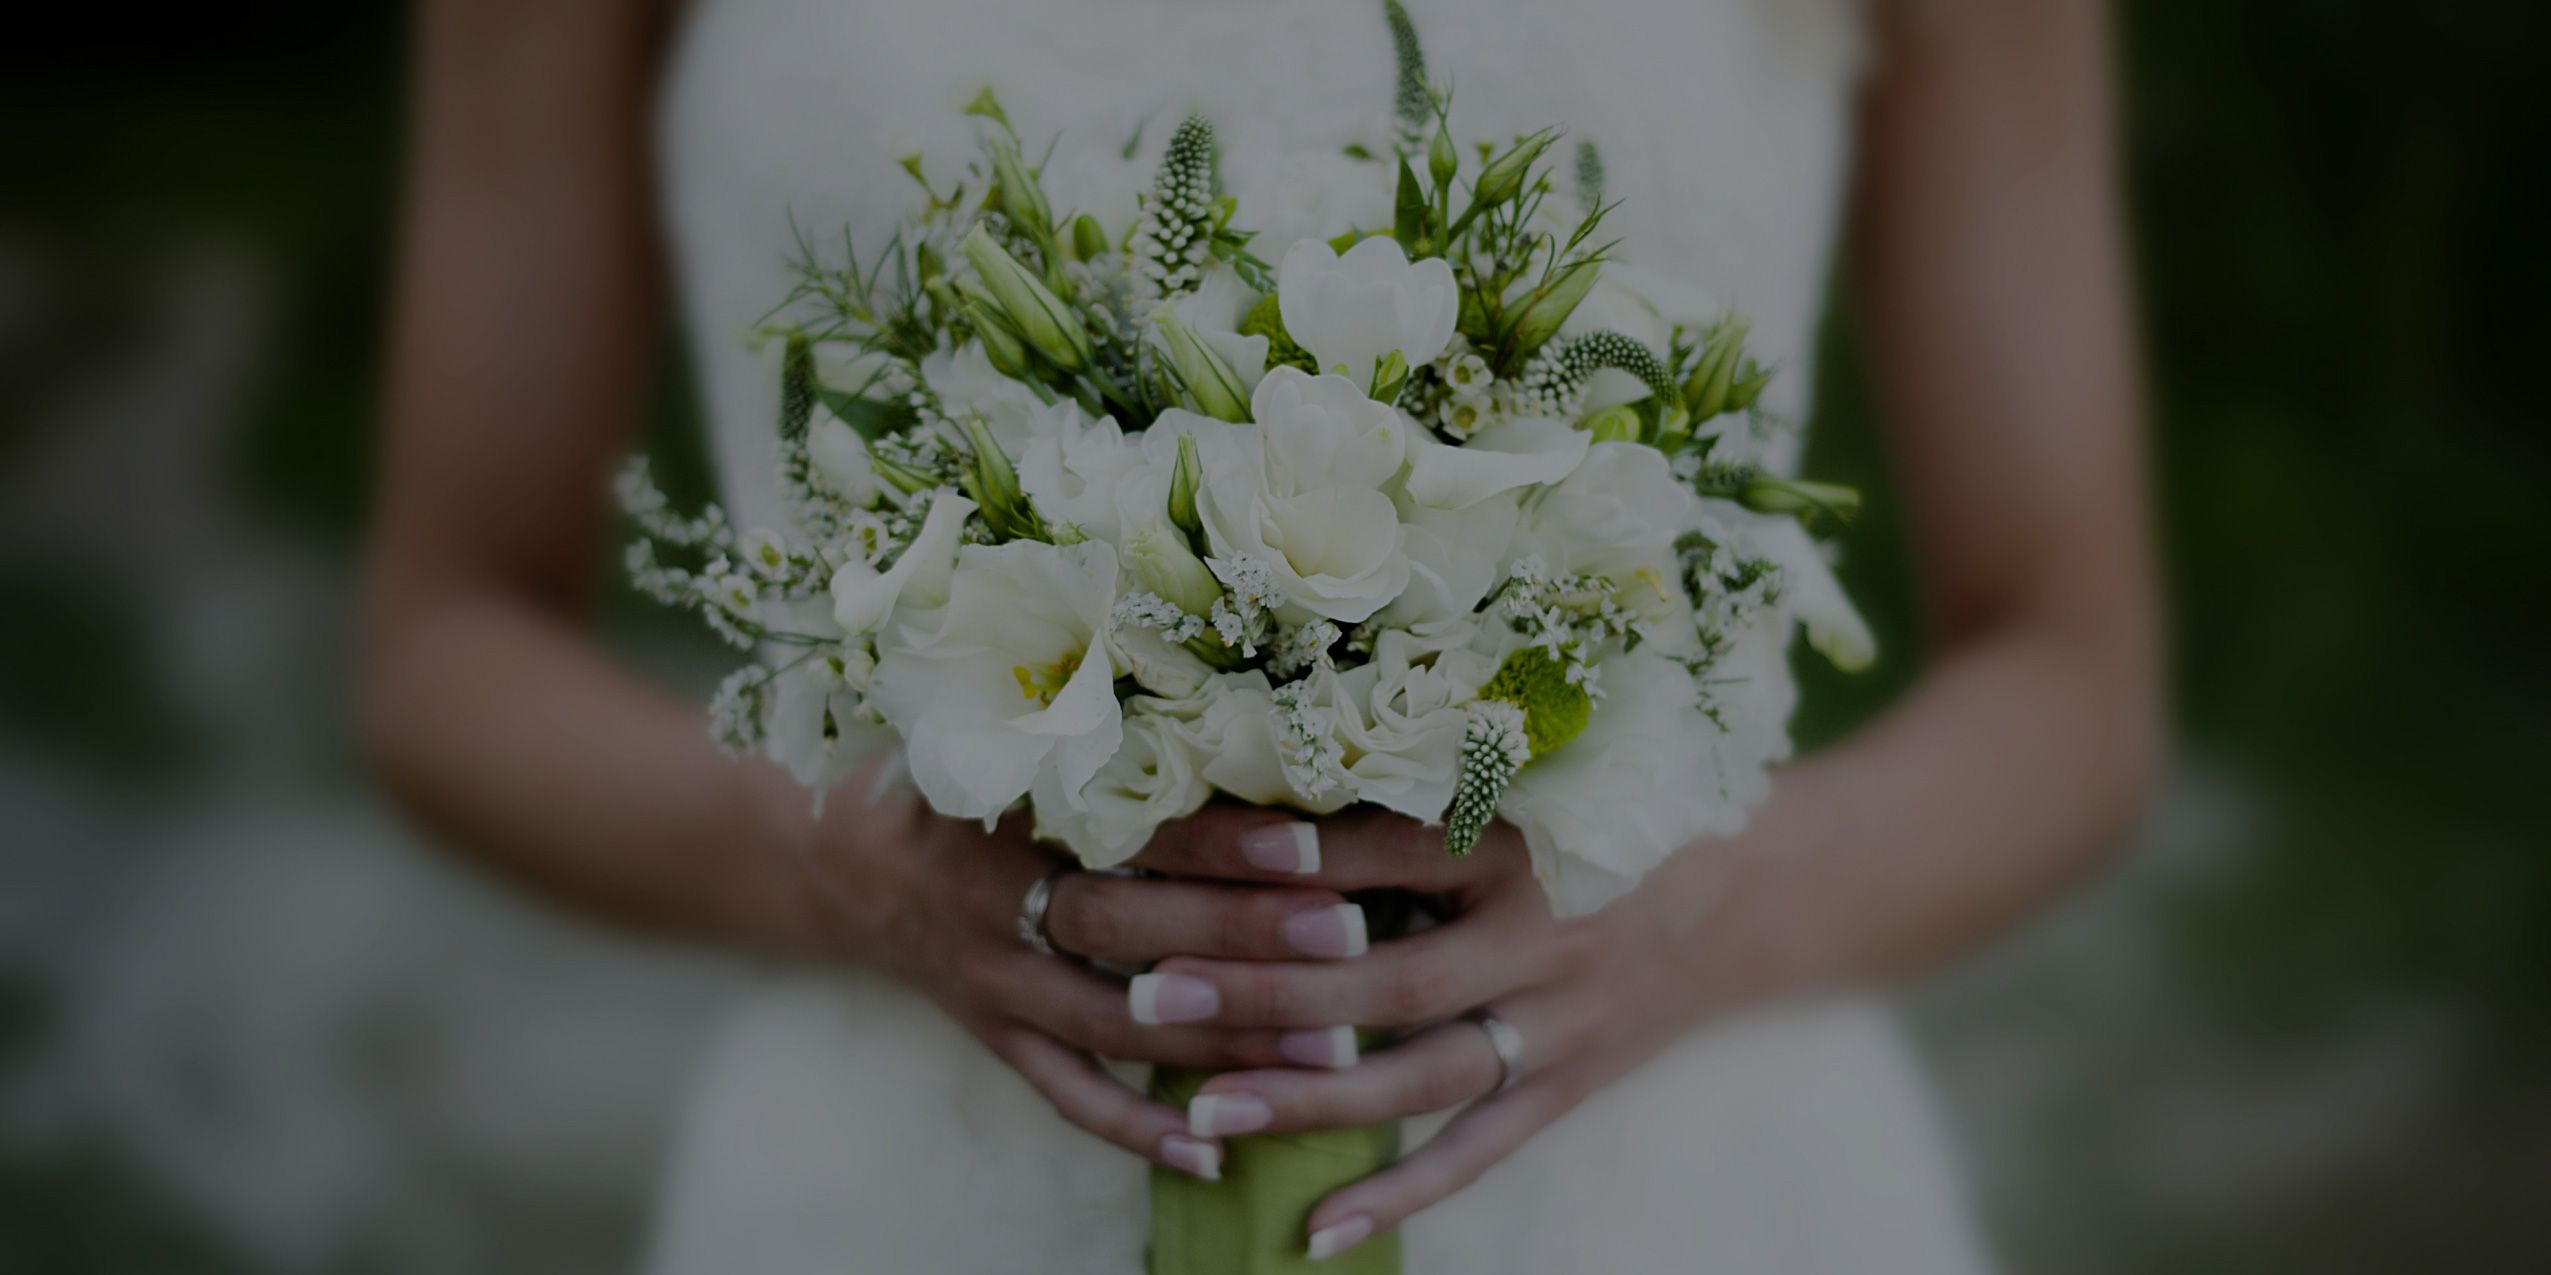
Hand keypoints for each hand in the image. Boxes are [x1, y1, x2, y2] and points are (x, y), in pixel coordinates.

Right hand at [779, 784, 1371, 1181]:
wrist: (836, 853)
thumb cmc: (953, 770)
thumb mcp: (1008, 730)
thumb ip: (1107, 726)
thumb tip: (1249, 707)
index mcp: (1009, 807)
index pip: (1130, 826)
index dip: (1219, 839)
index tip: (1311, 844)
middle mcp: (997, 898)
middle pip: (1129, 927)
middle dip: (1243, 937)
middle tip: (1347, 937)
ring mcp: (994, 979)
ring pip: (1114, 1022)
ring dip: (1221, 1038)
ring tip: (1328, 1052)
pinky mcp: (994, 1034)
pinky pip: (1068, 1095)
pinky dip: (1139, 1129)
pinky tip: (1217, 1152)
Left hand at [1129, 807, 1727, 1257]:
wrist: (1759, 883)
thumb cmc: (1613, 809)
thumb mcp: (1533, 776)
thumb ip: (1419, 786)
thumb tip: (1268, 793)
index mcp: (1526, 839)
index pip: (1384, 851)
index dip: (1285, 857)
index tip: (1180, 855)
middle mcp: (1544, 935)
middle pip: (1389, 975)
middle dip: (1267, 988)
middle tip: (1157, 994)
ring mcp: (1562, 1021)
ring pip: (1423, 1075)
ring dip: (1311, 1096)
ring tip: (1207, 1108)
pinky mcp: (1571, 1085)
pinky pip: (1477, 1151)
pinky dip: (1399, 1194)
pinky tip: (1314, 1230)